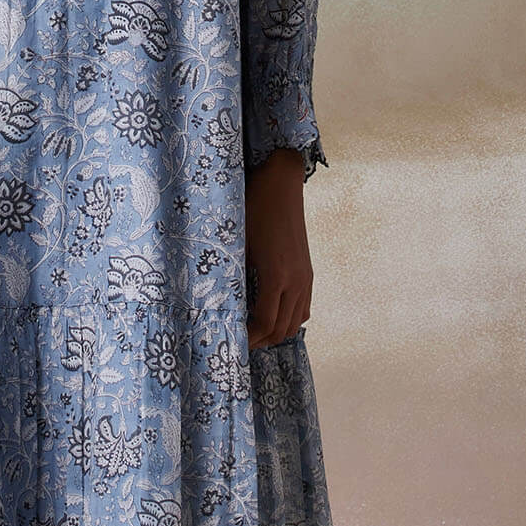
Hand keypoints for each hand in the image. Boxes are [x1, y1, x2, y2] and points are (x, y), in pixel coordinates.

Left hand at [243, 146, 312, 349]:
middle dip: (261, 340)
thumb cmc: (253, 208)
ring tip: (254, 332)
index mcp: (276, 275)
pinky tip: (272, 315)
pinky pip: (304, 307)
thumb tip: (218, 301)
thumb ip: (232, 275)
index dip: (249, 338)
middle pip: (282, 328)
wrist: (280, 183)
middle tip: (239, 341)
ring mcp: (305, 276)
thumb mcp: (236, 243)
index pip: (265, 323)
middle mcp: (296, 280)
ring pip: (296, 321)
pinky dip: (289, 319)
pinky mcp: (307, 271)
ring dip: (276, 332)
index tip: (232, 340)